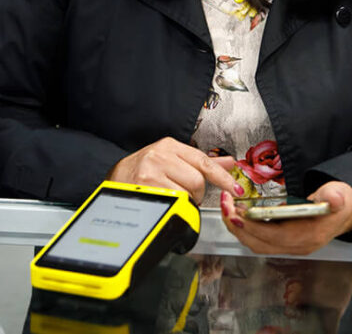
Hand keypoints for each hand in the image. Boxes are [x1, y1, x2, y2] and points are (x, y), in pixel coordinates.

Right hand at [107, 136, 242, 204]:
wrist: (116, 178)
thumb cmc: (145, 168)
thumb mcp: (173, 158)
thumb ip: (203, 161)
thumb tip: (229, 162)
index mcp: (170, 146)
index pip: (204, 162)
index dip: (222, 177)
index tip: (235, 189)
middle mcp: (161, 156)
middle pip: (197, 180)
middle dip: (198, 193)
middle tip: (189, 194)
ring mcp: (151, 172)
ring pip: (186, 193)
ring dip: (186, 200)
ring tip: (175, 196)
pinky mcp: (146, 188)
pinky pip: (173, 202)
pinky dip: (176, 206)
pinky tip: (167, 201)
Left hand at [220, 181, 351, 255]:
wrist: (345, 213)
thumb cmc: (339, 202)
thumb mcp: (340, 194)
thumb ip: (335, 196)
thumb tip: (335, 198)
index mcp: (309, 235)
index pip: (275, 236)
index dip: (253, 226)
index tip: (236, 213)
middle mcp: (298, 245)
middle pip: (260, 243)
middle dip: (238, 226)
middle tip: (224, 206)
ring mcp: (291, 246)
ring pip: (257, 244)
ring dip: (239, 228)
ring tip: (227, 209)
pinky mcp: (285, 242)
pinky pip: (261, 240)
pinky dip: (247, 229)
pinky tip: (239, 215)